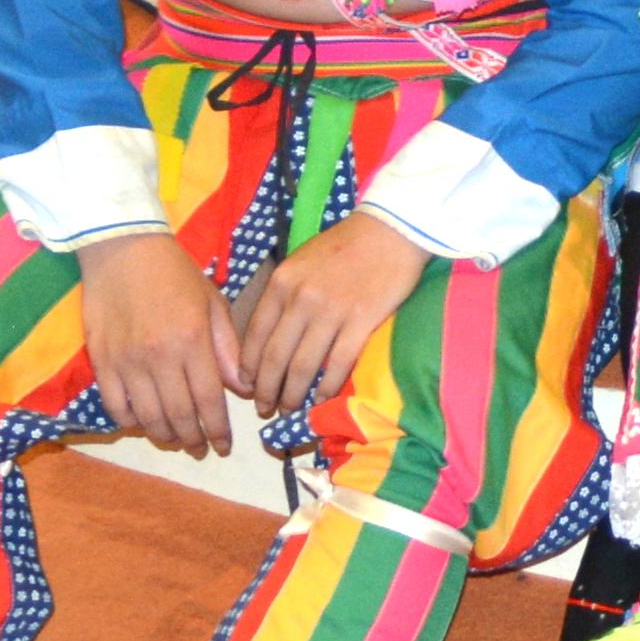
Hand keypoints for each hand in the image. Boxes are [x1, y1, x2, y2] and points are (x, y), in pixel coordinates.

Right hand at [75, 227, 240, 459]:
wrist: (123, 250)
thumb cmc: (175, 274)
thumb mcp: (212, 303)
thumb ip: (227, 348)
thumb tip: (241, 389)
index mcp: (192, 341)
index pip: (208, 401)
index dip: (218, 431)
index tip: (224, 447)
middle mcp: (160, 357)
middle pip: (179, 416)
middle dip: (193, 440)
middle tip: (201, 450)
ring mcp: (127, 362)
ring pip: (148, 418)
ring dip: (164, 436)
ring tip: (176, 440)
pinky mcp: (102, 362)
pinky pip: (116, 406)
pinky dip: (130, 422)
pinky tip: (143, 422)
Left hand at [231, 210, 426, 427]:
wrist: (390, 230)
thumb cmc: (344, 245)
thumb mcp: (300, 262)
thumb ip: (283, 294)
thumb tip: (269, 336)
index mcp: (282, 282)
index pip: (256, 336)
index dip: (249, 368)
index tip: (248, 387)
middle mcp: (301, 299)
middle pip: (275, 357)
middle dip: (266, 390)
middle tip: (265, 410)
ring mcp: (331, 311)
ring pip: (303, 366)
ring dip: (293, 395)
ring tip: (289, 410)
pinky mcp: (361, 321)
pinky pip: (338, 364)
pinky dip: (327, 387)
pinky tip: (321, 399)